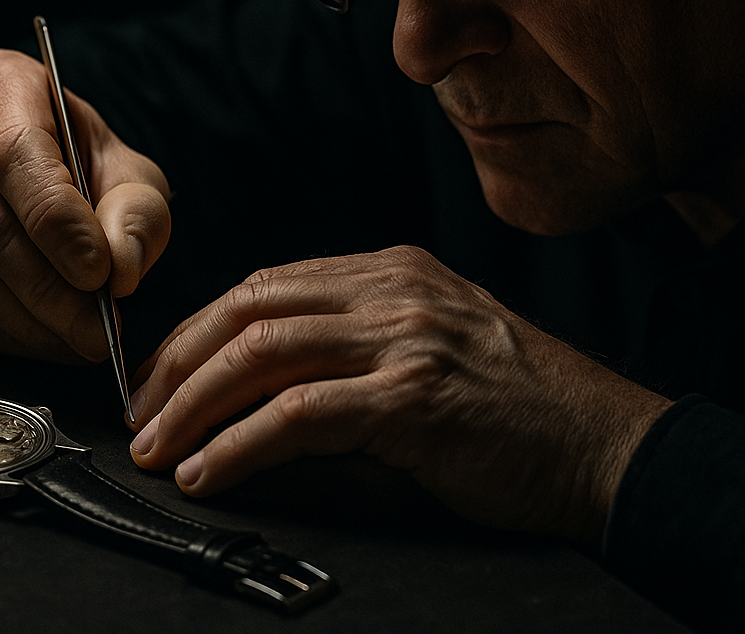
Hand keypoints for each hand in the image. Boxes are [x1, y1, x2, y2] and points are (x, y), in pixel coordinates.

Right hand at [0, 48, 170, 362]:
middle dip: (48, 288)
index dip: (58, 223)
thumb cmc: (86, 167)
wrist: (44, 177)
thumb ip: (136, 215)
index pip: (16, 154)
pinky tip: (41, 337)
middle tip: (97, 329)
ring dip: (25, 319)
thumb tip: (117, 268)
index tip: (100, 274)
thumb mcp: (130, 175)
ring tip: (78, 338)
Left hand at [126, 246, 669, 545]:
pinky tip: (208, 471)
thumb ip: (354, 354)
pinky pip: (299, 415)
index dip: (200, 329)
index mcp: (392, 273)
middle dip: (177, 363)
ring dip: (193, 405)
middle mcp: (392, 291)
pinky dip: (239, 445)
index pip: (266, 284)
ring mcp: (403, 338)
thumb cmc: (519, 411)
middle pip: (249, 309)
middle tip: (139, 414)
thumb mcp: (432, 351)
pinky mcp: (413, 397)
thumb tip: (257, 399)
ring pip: (261, 353)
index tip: (160, 374)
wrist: (605, 446)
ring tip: (157, 448)